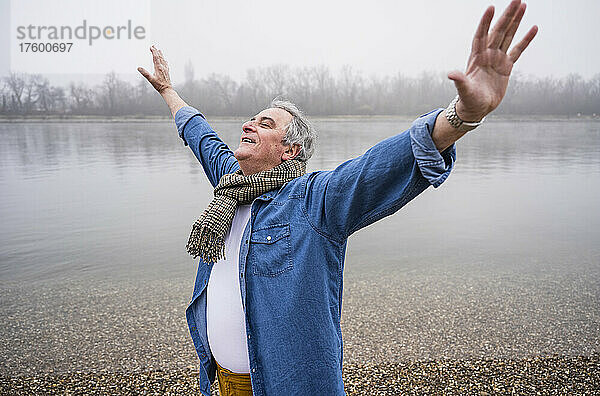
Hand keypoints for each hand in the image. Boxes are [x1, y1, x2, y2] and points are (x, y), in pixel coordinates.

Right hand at [138, 45, 172, 93]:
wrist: (167, 90)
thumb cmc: (159, 86)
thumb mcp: (151, 79)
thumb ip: (145, 73)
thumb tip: (138, 68)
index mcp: (158, 68)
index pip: (156, 57)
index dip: (153, 51)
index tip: (151, 47)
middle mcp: (163, 67)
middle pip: (159, 57)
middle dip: (156, 51)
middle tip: (153, 46)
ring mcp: (165, 69)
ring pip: (163, 59)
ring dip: (160, 54)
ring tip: (159, 50)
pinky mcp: (167, 72)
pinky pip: (166, 64)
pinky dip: (164, 60)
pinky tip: (165, 60)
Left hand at [448, 0, 537, 121]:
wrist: (476, 109)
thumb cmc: (468, 100)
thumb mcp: (464, 91)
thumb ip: (460, 81)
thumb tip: (451, 74)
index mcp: (476, 58)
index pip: (481, 36)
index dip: (485, 23)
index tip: (491, 8)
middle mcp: (487, 55)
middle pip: (498, 31)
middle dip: (506, 16)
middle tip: (516, 0)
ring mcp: (497, 59)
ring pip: (508, 36)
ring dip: (515, 22)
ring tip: (523, 5)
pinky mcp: (506, 66)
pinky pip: (518, 50)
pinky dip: (525, 40)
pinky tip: (533, 28)